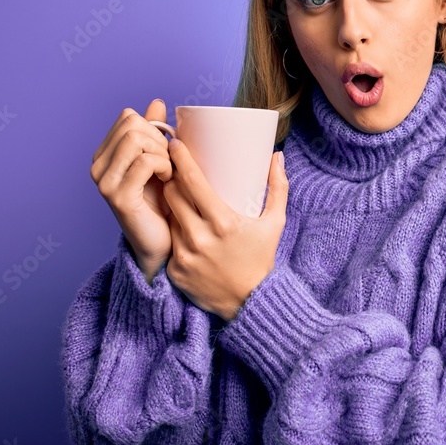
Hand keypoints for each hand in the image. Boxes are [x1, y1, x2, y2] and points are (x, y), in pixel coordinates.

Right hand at [89, 99, 172, 280]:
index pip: (129, 117)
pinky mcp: (117, 196)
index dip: (154, 129)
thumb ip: (155, 133)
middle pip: (132, 125)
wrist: (162, 244)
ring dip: (162, 153)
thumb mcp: (160, 162)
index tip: (166, 151)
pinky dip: (164, 166)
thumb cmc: (164, 203)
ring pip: (136, 139)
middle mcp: (97, 166)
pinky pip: (145, 162)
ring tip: (169, 172)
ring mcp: (104, 181)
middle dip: (159, 139)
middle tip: (170, 163)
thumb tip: (156, 102)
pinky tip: (168, 180)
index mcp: (105, 155)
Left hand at [162, 137, 287, 321]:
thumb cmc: (261, 258)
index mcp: (223, 222)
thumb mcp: (275, 222)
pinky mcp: (175, 268)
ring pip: (167, 214)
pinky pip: (168, 239)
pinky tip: (177, 222)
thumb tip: (277, 156)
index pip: (192, 181)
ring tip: (174, 192)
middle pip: (172, 194)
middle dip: (171, 177)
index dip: (180, 158)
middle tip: (174, 167)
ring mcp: (184, 254)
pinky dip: (173, 228)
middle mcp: (200, 237)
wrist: (248, 302)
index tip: (175, 143)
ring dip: (170, 202)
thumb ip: (278, 187)